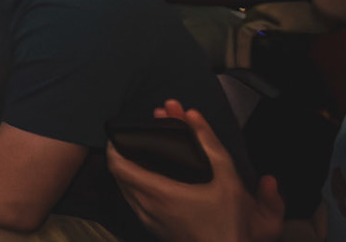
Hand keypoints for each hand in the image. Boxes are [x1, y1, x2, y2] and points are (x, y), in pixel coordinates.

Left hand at [106, 99, 284, 241]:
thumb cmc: (232, 226)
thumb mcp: (229, 180)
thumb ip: (211, 145)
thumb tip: (193, 115)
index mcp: (160, 194)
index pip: (117, 166)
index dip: (113, 145)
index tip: (118, 133)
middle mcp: (148, 209)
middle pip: (118, 177)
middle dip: (122, 155)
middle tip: (134, 140)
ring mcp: (151, 223)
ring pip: (125, 192)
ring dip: (128, 173)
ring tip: (141, 156)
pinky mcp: (157, 232)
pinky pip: (136, 205)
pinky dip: (136, 189)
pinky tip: (152, 182)